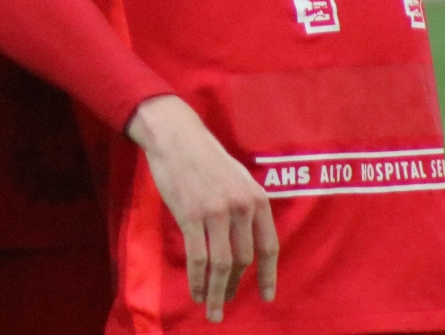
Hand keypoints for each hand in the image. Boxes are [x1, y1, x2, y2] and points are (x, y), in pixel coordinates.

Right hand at [126, 94, 278, 321]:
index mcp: (257, 198)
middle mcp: (242, 207)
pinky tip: (195, 291)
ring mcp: (216, 212)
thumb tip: (247, 239)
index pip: (268, 246)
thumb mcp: (237, 178)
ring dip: (216, 291)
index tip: (266, 297)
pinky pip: (198, 257)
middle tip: (224, 302)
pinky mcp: (191, 215)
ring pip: (221, 264)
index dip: (268, 275)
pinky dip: (198, 279)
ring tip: (211, 308)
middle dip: (233, 285)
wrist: (175, 135)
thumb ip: (245, 206)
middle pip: (242, 259)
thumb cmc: (204, 156)